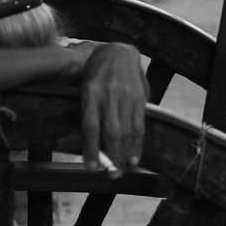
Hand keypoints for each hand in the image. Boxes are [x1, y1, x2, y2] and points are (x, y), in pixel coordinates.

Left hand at [78, 43, 146, 176]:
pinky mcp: (139, 97)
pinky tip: (134, 157)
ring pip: (127, 130)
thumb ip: (89, 110)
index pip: (90, 126)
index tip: (91, 168)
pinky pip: (139, 124)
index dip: (91, 149)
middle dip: (111, 156)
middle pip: (111, 132)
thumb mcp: (85, 85)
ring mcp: (126, 96)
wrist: (118, 50)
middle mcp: (109, 95)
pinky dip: (137, 143)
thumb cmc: (95, 71)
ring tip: (122, 171)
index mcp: (90, 92)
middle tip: (110, 176)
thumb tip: (91, 141)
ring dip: (125, 154)